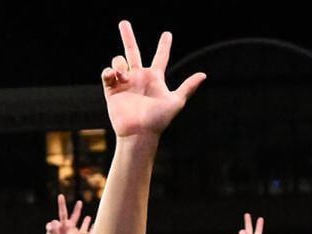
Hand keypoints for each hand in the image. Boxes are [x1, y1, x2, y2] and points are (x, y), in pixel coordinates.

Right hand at [45, 195, 91, 233]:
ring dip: (55, 228)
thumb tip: (85, 232)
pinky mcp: (49, 228)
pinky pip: (49, 225)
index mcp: (70, 226)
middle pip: (62, 212)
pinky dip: (50, 229)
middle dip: (61, 204)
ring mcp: (55, 226)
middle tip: (61, 195)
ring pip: (55, 221)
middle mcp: (63, 224)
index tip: (80, 201)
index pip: (75, 216)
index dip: (77, 209)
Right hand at [101, 21, 204, 138]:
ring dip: (119, 63)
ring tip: (123, 75)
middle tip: (124, 22)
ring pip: (119, 61)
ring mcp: (124, 83)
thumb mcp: (176, 102)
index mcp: (155, 78)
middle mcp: (139, 78)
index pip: (160, 58)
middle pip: (133, 52)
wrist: (139, 133)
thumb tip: (204, 74)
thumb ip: (188, 87)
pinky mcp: (112, 90)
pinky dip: (109, 72)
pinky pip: (107, 74)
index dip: (164, 46)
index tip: (168, 34)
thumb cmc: (159, 120)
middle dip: (127, 36)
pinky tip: (115, 77)